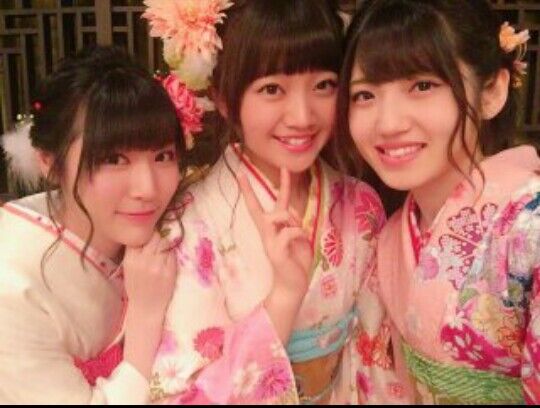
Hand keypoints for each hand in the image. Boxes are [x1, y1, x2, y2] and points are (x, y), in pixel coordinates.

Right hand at [123, 231, 176, 317]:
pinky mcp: (170, 271)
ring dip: (166, 243)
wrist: (146, 308)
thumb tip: (145, 232)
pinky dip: (171, 253)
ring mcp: (158, 266)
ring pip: (165, 242)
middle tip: (159, 241)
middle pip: (154, 236)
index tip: (149, 235)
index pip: (140, 236)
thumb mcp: (129, 268)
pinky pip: (173, 254)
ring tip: (163, 250)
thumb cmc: (136, 287)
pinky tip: (168, 259)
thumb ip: (135, 251)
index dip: (146, 233)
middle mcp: (144, 261)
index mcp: (131, 259)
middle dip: (158, 236)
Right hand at [238, 168, 311, 298]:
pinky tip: (302, 242)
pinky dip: (300, 233)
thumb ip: (294, 222)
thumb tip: (289, 213)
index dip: (260, 190)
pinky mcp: (275, 250)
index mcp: (274, 228)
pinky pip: (289, 231)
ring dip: (294, 219)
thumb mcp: (299, 237)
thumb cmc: (297, 261)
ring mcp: (269, 241)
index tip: (245, 173)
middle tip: (240, 173)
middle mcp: (267, 233)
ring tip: (300, 233)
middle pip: (257, 208)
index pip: (265, 205)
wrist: (294, 286)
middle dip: (249, 191)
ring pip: (278, 215)